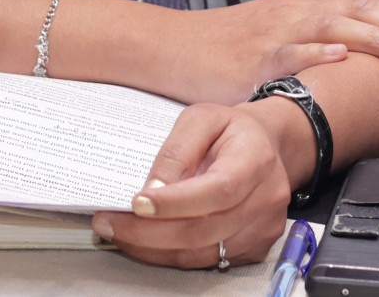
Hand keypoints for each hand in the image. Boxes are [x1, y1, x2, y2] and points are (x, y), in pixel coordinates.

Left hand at [92, 102, 297, 267]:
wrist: (269, 146)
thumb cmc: (232, 130)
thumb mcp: (201, 118)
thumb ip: (176, 151)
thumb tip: (152, 191)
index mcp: (255, 159)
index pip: (217, 190)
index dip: (175, 203)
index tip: (136, 203)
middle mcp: (266, 199)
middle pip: (205, 230)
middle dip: (150, 233)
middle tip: (109, 223)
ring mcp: (263, 228)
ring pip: (202, 253)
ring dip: (154, 249)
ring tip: (120, 232)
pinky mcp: (255, 248)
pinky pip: (208, 261)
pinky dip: (172, 254)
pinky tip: (148, 240)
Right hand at [162, 0, 378, 105]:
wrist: (176, 45)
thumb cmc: (231, 44)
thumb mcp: (283, 28)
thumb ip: (320, 30)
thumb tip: (365, 41)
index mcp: (308, 3)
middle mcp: (297, 9)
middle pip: (360, 7)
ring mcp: (275, 33)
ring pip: (332, 26)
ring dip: (373, 36)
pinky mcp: (253, 59)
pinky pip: (288, 54)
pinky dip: (316, 53)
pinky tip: (340, 57)